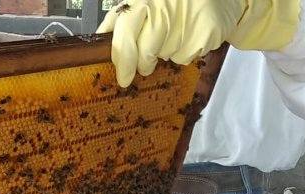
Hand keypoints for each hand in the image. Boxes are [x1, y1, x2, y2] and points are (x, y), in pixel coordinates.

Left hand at [97, 0, 299, 86]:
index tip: (123, 75)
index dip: (122, 57)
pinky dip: (184, 53)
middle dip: (141, 64)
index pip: (124, 29)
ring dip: (165, 53)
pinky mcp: (205, 32)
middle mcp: (164, 4)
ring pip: (164, 55)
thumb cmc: (175, 3)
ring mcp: (186, 18)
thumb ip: (120, 18)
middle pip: (145, 49)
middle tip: (143, 68)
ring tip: (175, 35)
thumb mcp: (144, 3)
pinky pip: (184, 56)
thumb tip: (99, 37)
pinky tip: (190, 36)